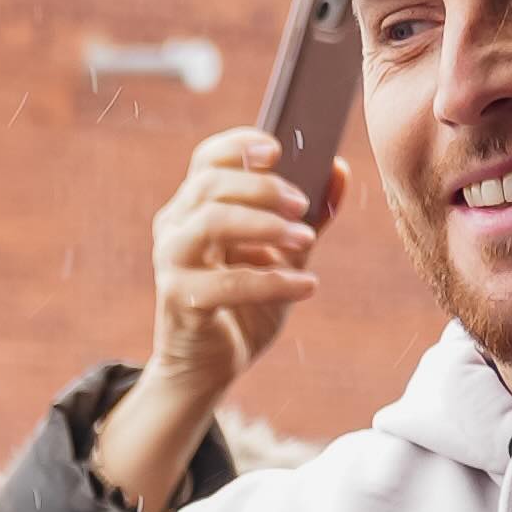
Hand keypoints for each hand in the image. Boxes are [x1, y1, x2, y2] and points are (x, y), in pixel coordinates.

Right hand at [86, 132, 324, 511]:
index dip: (240, 145)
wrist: (211, 366)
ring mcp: (172, 262)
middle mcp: (176, 227)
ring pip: (210, 222)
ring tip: (305, 241)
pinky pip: (226, 282)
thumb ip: (308, 218)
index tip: (279, 149)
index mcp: (195, 207)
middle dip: (263, 188)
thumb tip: (339, 170)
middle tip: (302, 205)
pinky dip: (273, 282)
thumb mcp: (284, 257)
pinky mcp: (179, 299)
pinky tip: (307, 287)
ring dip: (264, 225)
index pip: (207, 159)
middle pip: (210, 184)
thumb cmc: (244, 306)